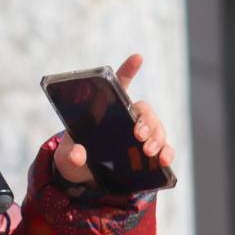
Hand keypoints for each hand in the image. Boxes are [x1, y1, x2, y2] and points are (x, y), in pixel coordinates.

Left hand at [53, 53, 175, 185]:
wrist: (85, 178)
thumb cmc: (75, 157)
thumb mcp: (67, 158)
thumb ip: (70, 155)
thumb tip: (77, 155)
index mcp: (105, 110)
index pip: (118, 85)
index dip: (128, 69)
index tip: (137, 57)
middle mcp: (126, 119)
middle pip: (144, 111)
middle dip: (145, 121)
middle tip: (138, 135)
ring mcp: (139, 135)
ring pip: (157, 128)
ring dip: (157, 137)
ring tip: (148, 151)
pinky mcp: (148, 153)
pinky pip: (165, 148)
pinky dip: (167, 152)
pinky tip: (164, 161)